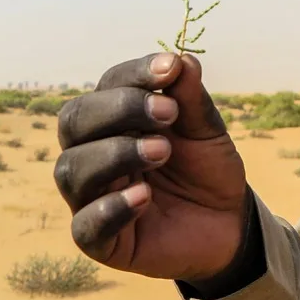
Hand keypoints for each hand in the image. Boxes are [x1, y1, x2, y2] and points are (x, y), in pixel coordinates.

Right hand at [54, 52, 247, 281]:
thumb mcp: (207, 131)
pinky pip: (85, 225)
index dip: (136, 74)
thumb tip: (182, 60)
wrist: (227, 222)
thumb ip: (191, 99)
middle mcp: (93, 152)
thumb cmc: (207, 169)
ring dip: (116, 154)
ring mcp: (91, 196)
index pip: (108, 85)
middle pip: (75, 120)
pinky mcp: (99, 239)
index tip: (170, 68)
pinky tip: (144, 196)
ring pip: (72, 169)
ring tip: (162, 152)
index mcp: (115, 119)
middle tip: (168, 113)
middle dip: (119, 109)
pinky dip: (111, 207)